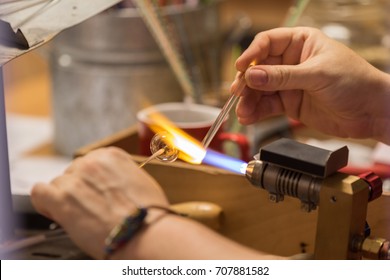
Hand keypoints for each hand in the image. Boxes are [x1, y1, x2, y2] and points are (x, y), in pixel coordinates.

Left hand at [30, 147, 168, 258]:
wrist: (144, 232)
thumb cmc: (148, 213)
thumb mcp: (140, 182)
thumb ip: (120, 176)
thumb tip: (111, 184)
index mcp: (111, 156)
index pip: (90, 162)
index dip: (90, 180)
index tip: (94, 191)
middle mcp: (92, 163)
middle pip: (73, 172)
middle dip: (79, 189)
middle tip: (90, 207)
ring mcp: (75, 179)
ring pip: (58, 184)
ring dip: (66, 198)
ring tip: (79, 215)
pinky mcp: (62, 198)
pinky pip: (40, 192)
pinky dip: (45, 202)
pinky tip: (56, 212)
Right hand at [233, 27, 389, 143]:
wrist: (371, 112)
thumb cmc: (355, 82)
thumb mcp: (317, 74)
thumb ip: (283, 77)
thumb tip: (253, 76)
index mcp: (301, 43)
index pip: (268, 43)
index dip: (252, 54)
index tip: (241, 67)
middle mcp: (292, 62)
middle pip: (259, 68)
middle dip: (247, 82)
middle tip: (239, 93)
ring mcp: (289, 84)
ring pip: (260, 90)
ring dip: (249, 100)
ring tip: (243, 111)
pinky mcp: (289, 103)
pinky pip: (267, 106)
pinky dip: (256, 112)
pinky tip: (249, 117)